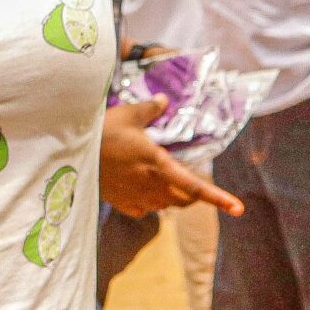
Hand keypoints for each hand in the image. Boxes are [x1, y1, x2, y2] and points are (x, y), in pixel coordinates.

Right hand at [99, 98, 243, 218]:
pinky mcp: (123, 204)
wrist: (70, 154)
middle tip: (193, 181)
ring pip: (166, 205)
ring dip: (172, 196)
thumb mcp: (127, 114)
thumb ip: (150, 109)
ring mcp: (137, 198)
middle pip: (184, 200)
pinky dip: (150, 202)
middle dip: (193, 194)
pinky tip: (140, 188)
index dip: (218, 198)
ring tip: (164, 180)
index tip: (238, 209)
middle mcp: (152, 186)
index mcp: (159, 165)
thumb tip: (165, 101)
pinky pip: (145, 209)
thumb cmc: (101, 132)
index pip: (194, 186)